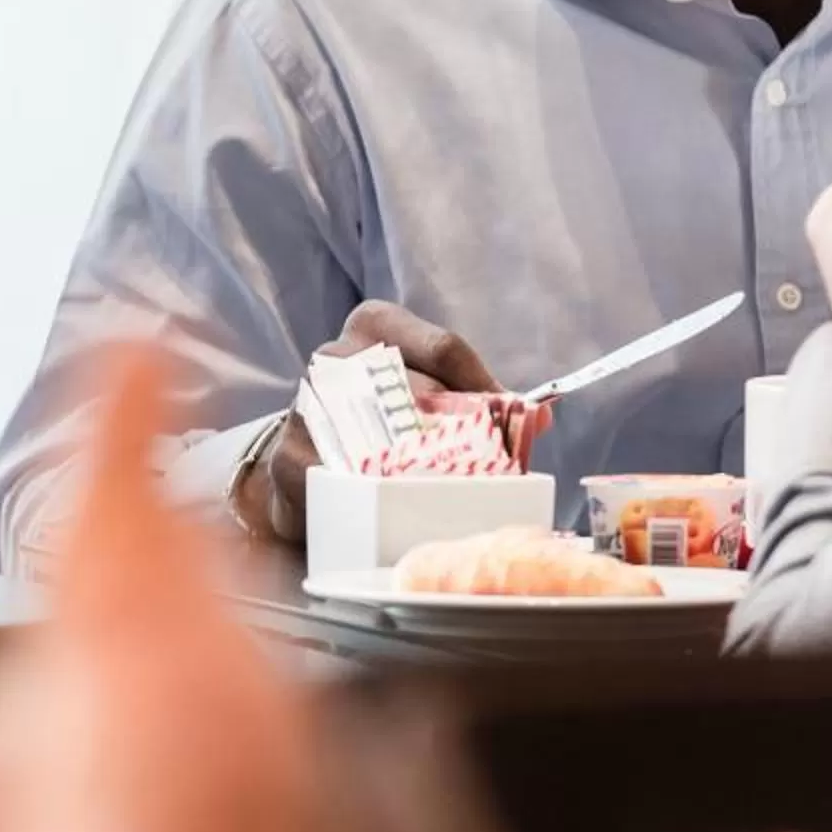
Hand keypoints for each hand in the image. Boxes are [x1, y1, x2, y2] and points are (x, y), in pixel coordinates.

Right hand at [242, 300, 502, 544]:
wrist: (307, 463)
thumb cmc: (382, 420)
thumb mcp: (428, 394)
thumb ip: (481, 399)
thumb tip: (541, 415)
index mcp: (376, 324)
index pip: (446, 349)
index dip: (487, 390)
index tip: (512, 426)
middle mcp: (337, 355)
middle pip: (418, 392)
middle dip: (462, 433)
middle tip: (493, 467)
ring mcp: (308, 404)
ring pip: (382, 437)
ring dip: (423, 467)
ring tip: (453, 490)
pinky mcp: (290, 458)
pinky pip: (344, 479)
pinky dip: (378, 496)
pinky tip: (400, 508)